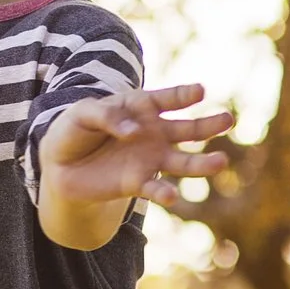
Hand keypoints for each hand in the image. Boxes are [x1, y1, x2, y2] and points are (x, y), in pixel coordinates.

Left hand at [40, 84, 232, 209]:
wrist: (61, 164)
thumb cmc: (74, 129)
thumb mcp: (83, 112)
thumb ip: (107, 116)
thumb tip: (135, 131)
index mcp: (142, 107)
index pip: (169, 98)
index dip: (184, 95)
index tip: (199, 91)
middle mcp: (154, 133)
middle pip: (188, 128)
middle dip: (209, 124)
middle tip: (228, 120)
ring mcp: (150, 159)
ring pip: (182, 161)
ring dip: (202, 164)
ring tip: (220, 163)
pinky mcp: (138, 183)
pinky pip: (156, 189)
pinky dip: (164, 194)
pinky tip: (172, 197)